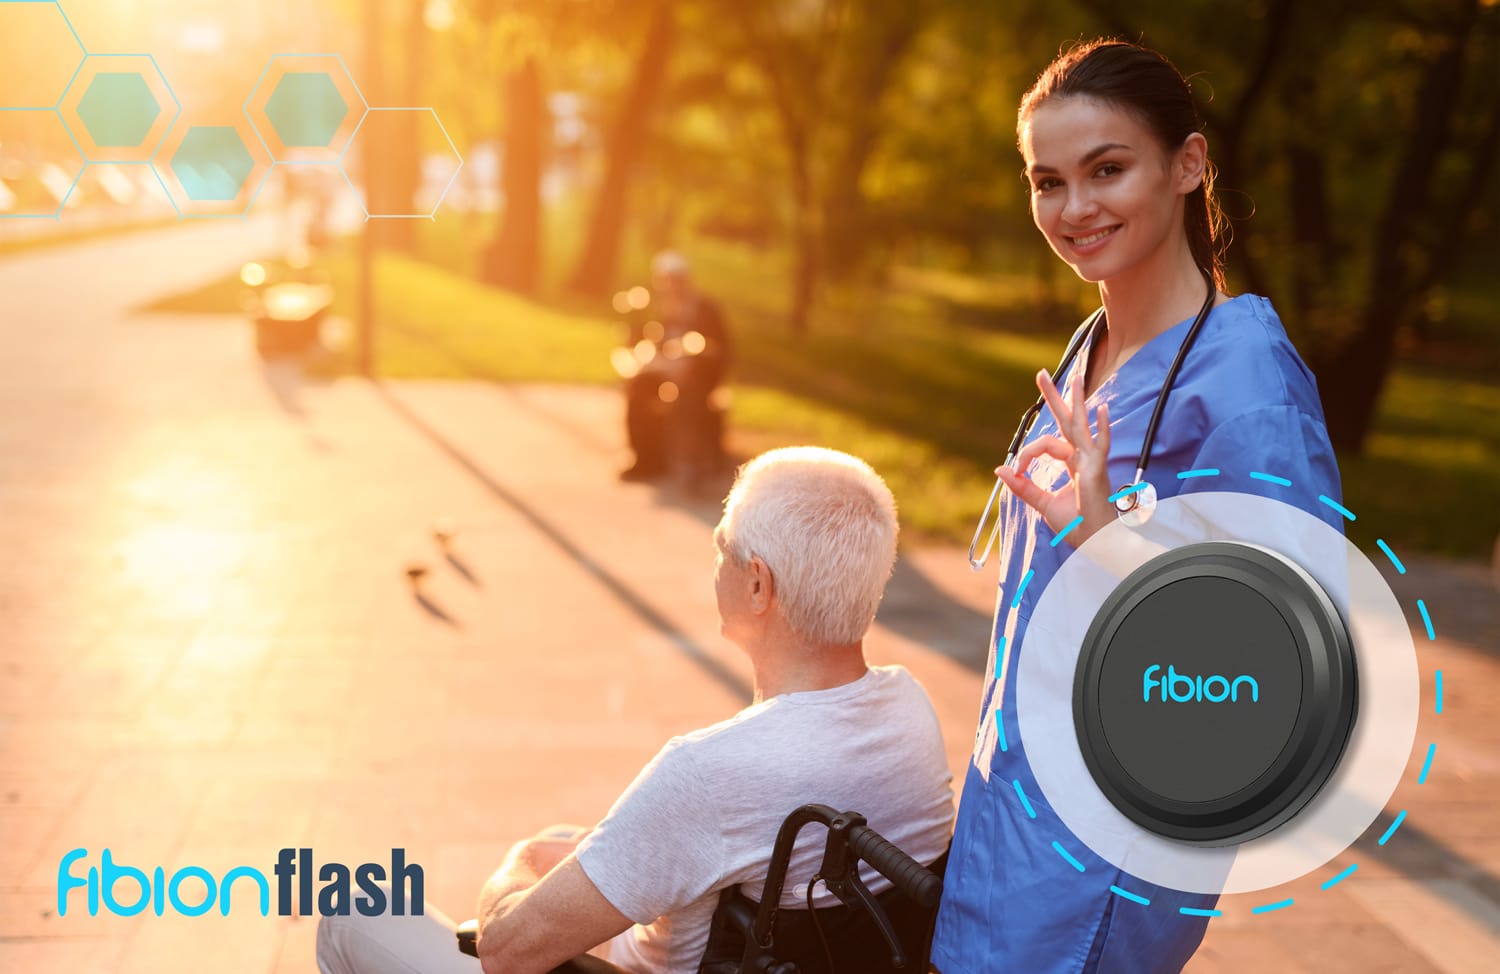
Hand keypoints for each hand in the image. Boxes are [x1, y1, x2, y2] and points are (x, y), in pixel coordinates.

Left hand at [995, 368, 1114, 547]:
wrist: (1097, 544)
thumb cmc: (1078, 526)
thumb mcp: (1043, 504)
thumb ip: (1023, 486)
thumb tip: (1000, 468)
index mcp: (1073, 463)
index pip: (1046, 444)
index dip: (1026, 453)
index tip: (1014, 470)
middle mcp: (1084, 457)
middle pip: (1066, 421)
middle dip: (1054, 397)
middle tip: (1041, 374)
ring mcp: (1092, 462)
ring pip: (1080, 426)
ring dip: (1076, 401)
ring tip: (1075, 376)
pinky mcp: (1097, 471)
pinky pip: (1100, 446)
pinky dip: (1102, 428)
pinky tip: (1101, 409)